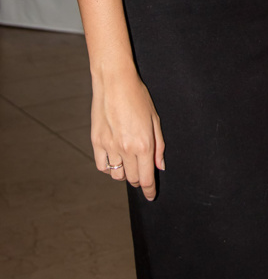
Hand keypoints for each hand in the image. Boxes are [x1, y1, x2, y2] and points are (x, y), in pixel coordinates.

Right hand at [91, 66, 164, 200]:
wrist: (114, 82)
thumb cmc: (138, 97)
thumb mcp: (155, 119)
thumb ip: (159, 146)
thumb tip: (160, 166)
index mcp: (143, 144)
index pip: (147, 178)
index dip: (149, 190)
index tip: (151, 196)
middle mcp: (126, 149)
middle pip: (133, 178)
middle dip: (140, 180)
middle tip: (143, 173)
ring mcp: (109, 146)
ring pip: (117, 175)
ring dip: (125, 173)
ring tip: (129, 162)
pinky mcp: (96, 142)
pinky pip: (102, 166)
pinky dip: (109, 167)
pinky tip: (115, 158)